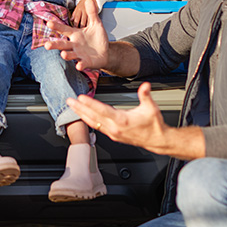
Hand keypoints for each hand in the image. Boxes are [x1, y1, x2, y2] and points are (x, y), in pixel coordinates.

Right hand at [45, 0, 108, 70]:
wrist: (105, 52)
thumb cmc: (98, 38)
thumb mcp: (96, 24)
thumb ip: (92, 13)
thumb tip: (89, 0)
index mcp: (75, 34)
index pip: (64, 29)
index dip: (56, 26)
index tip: (48, 23)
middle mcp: (74, 44)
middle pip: (62, 44)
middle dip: (54, 45)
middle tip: (47, 45)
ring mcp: (79, 54)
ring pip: (70, 55)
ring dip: (66, 55)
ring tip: (63, 54)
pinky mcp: (86, 62)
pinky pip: (82, 63)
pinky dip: (80, 65)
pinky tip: (79, 65)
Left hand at [67, 82, 205, 158]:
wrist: (158, 140)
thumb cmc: (154, 125)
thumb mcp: (151, 108)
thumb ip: (146, 95)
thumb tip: (145, 85)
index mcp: (122, 121)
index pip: (102, 110)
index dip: (90, 103)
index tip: (81, 97)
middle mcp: (115, 128)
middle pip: (93, 117)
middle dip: (80, 108)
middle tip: (69, 101)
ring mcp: (113, 133)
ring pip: (93, 123)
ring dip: (81, 114)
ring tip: (72, 107)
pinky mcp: (113, 135)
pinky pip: (97, 127)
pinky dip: (88, 120)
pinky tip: (83, 116)